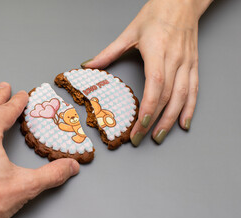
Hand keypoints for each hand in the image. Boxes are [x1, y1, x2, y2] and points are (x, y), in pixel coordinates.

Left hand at [82, 0, 211, 145]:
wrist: (182, 1)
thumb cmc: (157, 14)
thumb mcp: (129, 32)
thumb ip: (109, 52)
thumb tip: (89, 65)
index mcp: (157, 51)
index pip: (155, 85)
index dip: (149, 107)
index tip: (140, 125)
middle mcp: (175, 59)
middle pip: (167, 96)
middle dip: (154, 121)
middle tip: (141, 138)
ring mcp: (187, 63)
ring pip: (182, 97)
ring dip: (171, 120)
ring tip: (159, 136)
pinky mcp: (193, 65)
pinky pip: (194, 90)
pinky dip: (190, 109)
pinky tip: (183, 123)